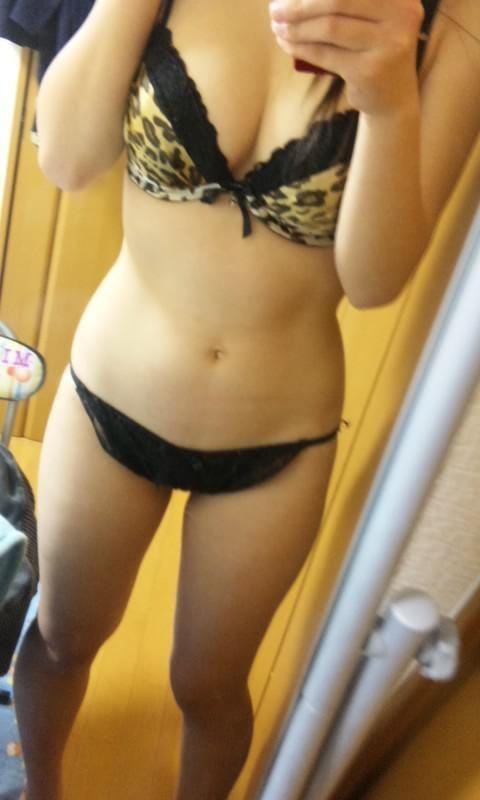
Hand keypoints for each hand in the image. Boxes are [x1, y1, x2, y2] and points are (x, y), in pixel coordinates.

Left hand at [269, 0, 425, 114]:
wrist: (392, 97)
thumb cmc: (372, 49)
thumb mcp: (370, 18)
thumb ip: (346, 3)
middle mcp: (401, 15)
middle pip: (337, 0)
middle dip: (299, 5)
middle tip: (274, 10)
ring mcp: (388, 44)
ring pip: (329, 27)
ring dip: (296, 28)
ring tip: (278, 28)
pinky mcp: (369, 71)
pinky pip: (325, 54)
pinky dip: (300, 47)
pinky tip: (286, 44)